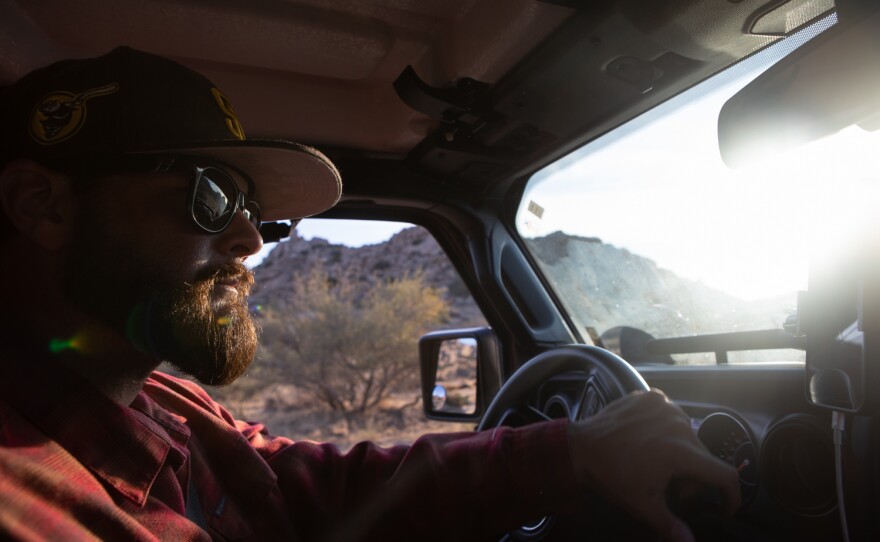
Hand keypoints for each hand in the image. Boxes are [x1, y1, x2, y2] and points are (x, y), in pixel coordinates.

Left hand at [567, 389, 739, 541]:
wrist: (580, 447)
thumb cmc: (613, 476)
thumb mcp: (643, 505)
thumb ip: (672, 526)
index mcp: (682, 451)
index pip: (725, 475)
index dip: (731, 497)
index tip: (723, 509)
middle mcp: (680, 424)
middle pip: (703, 456)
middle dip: (694, 478)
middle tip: (671, 488)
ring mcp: (665, 406)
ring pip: (688, 434)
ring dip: (681, 452)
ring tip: (656, 463)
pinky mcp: (651, 396)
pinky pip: (670, 415)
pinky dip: (666, 428)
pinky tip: (649, 439)